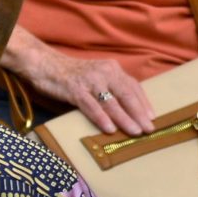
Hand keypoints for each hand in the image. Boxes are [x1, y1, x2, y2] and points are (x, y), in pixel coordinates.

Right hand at [3, 27, 155, 135]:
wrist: (45, 65)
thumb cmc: (71, 75)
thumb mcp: (95, 76)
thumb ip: (109, 87)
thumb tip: (124, 106)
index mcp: (112, 69)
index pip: (133, 86)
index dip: (144, 102)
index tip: (152, 117)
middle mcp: (105, 73)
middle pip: (127, 95)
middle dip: (139, 113)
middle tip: (149, 129)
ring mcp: (90, 81)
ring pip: (111, 103)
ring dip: (125, 119)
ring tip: (134, 132)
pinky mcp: (75, 91)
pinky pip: (91, 106)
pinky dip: (101, 118)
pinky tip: (109, 129)